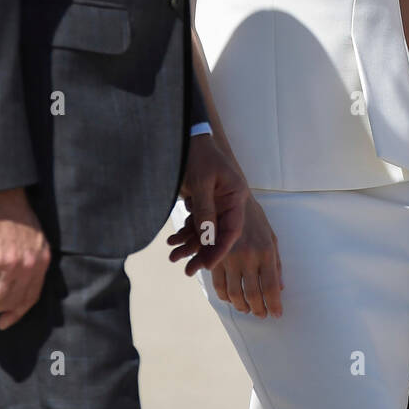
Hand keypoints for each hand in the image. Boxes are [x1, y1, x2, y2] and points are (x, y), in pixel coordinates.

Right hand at [0, 187, 51, 330]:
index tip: (3, 323)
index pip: (30, 297)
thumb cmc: (8, 211)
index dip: (15, 313)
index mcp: (41, 259)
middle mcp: (29, 264)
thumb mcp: (31, 237)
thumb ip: (28, 260)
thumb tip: (13, 290)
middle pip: (8, 302)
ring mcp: (9, 264)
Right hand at [172, 194, 282, 318]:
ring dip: (241, 306)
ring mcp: (230, 258)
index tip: (276, 314)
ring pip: (234, 294)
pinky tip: (231, 298)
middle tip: (261, 314)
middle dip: (258, 309)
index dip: (274, 305)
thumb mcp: (271, 237)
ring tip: (248, 309)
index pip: (270, 287)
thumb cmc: (254, 219)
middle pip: (252, 295)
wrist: (228, 198)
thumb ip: (276, 263)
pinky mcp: (214, 257)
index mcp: (265, 251)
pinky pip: (218, 285)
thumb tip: (281, 287)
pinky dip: (225, 296)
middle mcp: (248, 257)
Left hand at [174, 134, 248, 272]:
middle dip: (203, 252)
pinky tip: (172, 242)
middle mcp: (228, 203)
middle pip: (218, 234)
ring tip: (173, 257)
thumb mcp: (201, 183)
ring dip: (190, 245)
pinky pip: (196, 223)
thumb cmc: (198, 155)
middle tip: (188, 270)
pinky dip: (185, 233)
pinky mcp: (203, 203)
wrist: (187, 138)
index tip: (207, 265)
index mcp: (235, 196)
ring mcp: (215, 204)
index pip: (232, 229)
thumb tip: (206, 239)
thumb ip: (205, 210)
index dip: (220, 249)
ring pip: (205, 232)